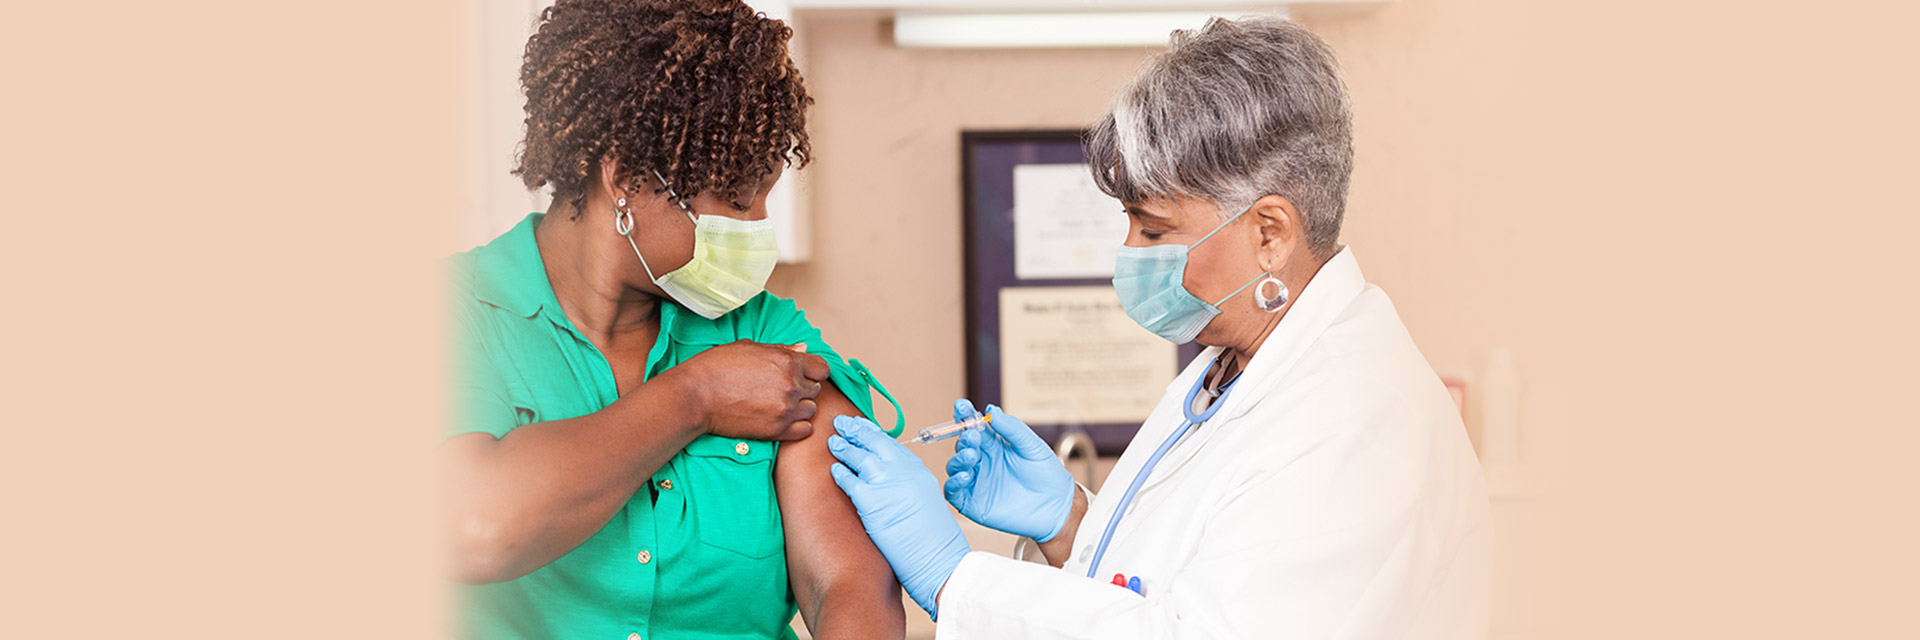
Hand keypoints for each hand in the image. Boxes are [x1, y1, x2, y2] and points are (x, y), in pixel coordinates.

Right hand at [672, 340, 827, 440]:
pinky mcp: (777, 430)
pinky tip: (780, 419)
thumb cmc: (717, 367)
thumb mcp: (750, 347)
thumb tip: (803, 349)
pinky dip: (797, 426)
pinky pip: (804, 430)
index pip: (822, 368)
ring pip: (811, 410)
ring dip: (799, 407)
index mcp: (787, 361)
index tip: (801, 374)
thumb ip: (781, 349)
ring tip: (777, 404)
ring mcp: (785, 409)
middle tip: (780, 388)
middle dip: (803, 388)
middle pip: (816, 389)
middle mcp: (791, 385)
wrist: (695, 396)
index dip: (812, 370)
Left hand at [827, 415, 970, 619]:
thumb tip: (889, 480)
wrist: (938, 558)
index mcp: (917, 469)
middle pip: (874, 442)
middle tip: (841, 423)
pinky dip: (840, 474)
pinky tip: (834, 469)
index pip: (891, 444)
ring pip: (858, 457)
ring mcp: (886, 483)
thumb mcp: (925, 500)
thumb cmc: (933, 538)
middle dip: (855, 430)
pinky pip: (849, 481)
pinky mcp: (870, 500)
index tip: (862, 425)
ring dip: (844, 447)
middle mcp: (902, 470)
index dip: (873, 432)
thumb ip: (908, 483)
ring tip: (833, 441)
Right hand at [943, 401, 1075, 542]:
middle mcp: (982, 462)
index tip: (961, 406)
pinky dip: (953, 482)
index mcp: (994, 446)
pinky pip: (953, 491)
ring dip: (958, 458)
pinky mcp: (972, 503)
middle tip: (973, 436)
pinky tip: (966, 475)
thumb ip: (1011, 428)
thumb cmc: (1047, 475)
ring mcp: (976, 482)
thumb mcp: (1031, 446)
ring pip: (955, 466)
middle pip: (962, 445)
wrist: (1057, 506)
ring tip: (972, 455)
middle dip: (964, 438)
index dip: (965, 415)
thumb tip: (991, 410)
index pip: (974, 427)